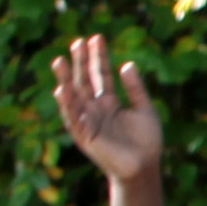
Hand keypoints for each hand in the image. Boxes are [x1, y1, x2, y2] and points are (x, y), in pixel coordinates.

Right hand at [49, 36, 167, 188]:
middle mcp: (95, 109)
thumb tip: (127, 64)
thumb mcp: (144, 110)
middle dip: (80, 63)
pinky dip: (68, 106)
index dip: (99, 57)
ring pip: (74, 97)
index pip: (101, 74)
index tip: (96, 38)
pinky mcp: (85, 136)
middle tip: (77, 42)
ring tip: (60, 61)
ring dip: (66, 80)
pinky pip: (74, 119)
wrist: (144, 168)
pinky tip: (62, 91)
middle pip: (85, 81)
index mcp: (108, 102)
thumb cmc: (146, 141)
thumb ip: (136, 89)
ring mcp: (88, 121)